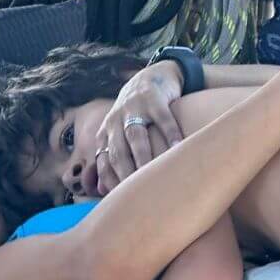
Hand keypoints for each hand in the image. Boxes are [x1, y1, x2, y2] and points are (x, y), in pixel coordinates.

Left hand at [95, 62, 185, 194]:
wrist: (150, 78)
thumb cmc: (134, 116)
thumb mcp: (117, 133)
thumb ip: (109, 159)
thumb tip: (100, 191)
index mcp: (106, 133)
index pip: (104, 161)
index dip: (110, 180)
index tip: (120, 201)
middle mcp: (115, 121)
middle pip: (118, 151)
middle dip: (125, 174)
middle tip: (137, 195)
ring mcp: (133, 108)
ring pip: (136, 136)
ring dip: (143, 156)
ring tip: (154, 176)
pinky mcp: (152, 98)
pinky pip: (162, 118)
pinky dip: (170, 133)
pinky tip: (179, 148)